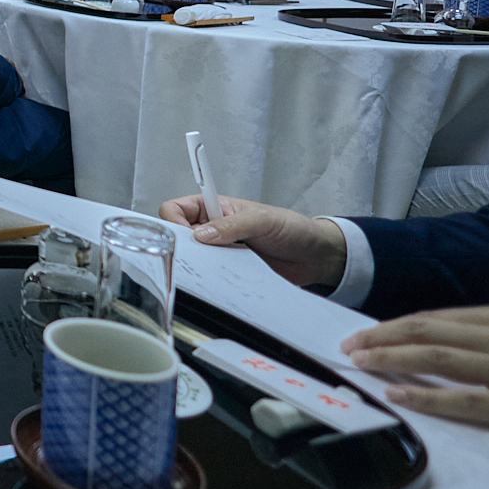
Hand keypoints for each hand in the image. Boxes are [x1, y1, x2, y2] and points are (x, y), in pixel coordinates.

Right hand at [157, 193, 346, 288]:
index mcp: (213, 208)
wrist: (315, 256)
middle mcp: (212, 229)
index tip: (186, 237)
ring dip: (201, 266)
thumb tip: (200, 235)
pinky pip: (212, 278)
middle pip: (179, 237)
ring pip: (193, 260)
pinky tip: (226, 280)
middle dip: (184, 247)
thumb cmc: (291, 227)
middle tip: (198, 257)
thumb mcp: (261, 220)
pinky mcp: (229, 271)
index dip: (173, 222)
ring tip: (217, 268)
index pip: (175, 209)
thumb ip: (231, 226)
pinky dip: (215, 280)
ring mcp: (219, 252)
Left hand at [343, 307, 488, 443]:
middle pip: (431, 330)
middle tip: (349, 346)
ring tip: (362, 363)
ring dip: (394, 358)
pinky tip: (401, 395)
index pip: (438, 317)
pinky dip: (429, 396)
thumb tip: (435, 344)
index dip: (395, 324)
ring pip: (442, 357)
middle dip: (383, 337)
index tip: (364, 333)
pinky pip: (469, 401)